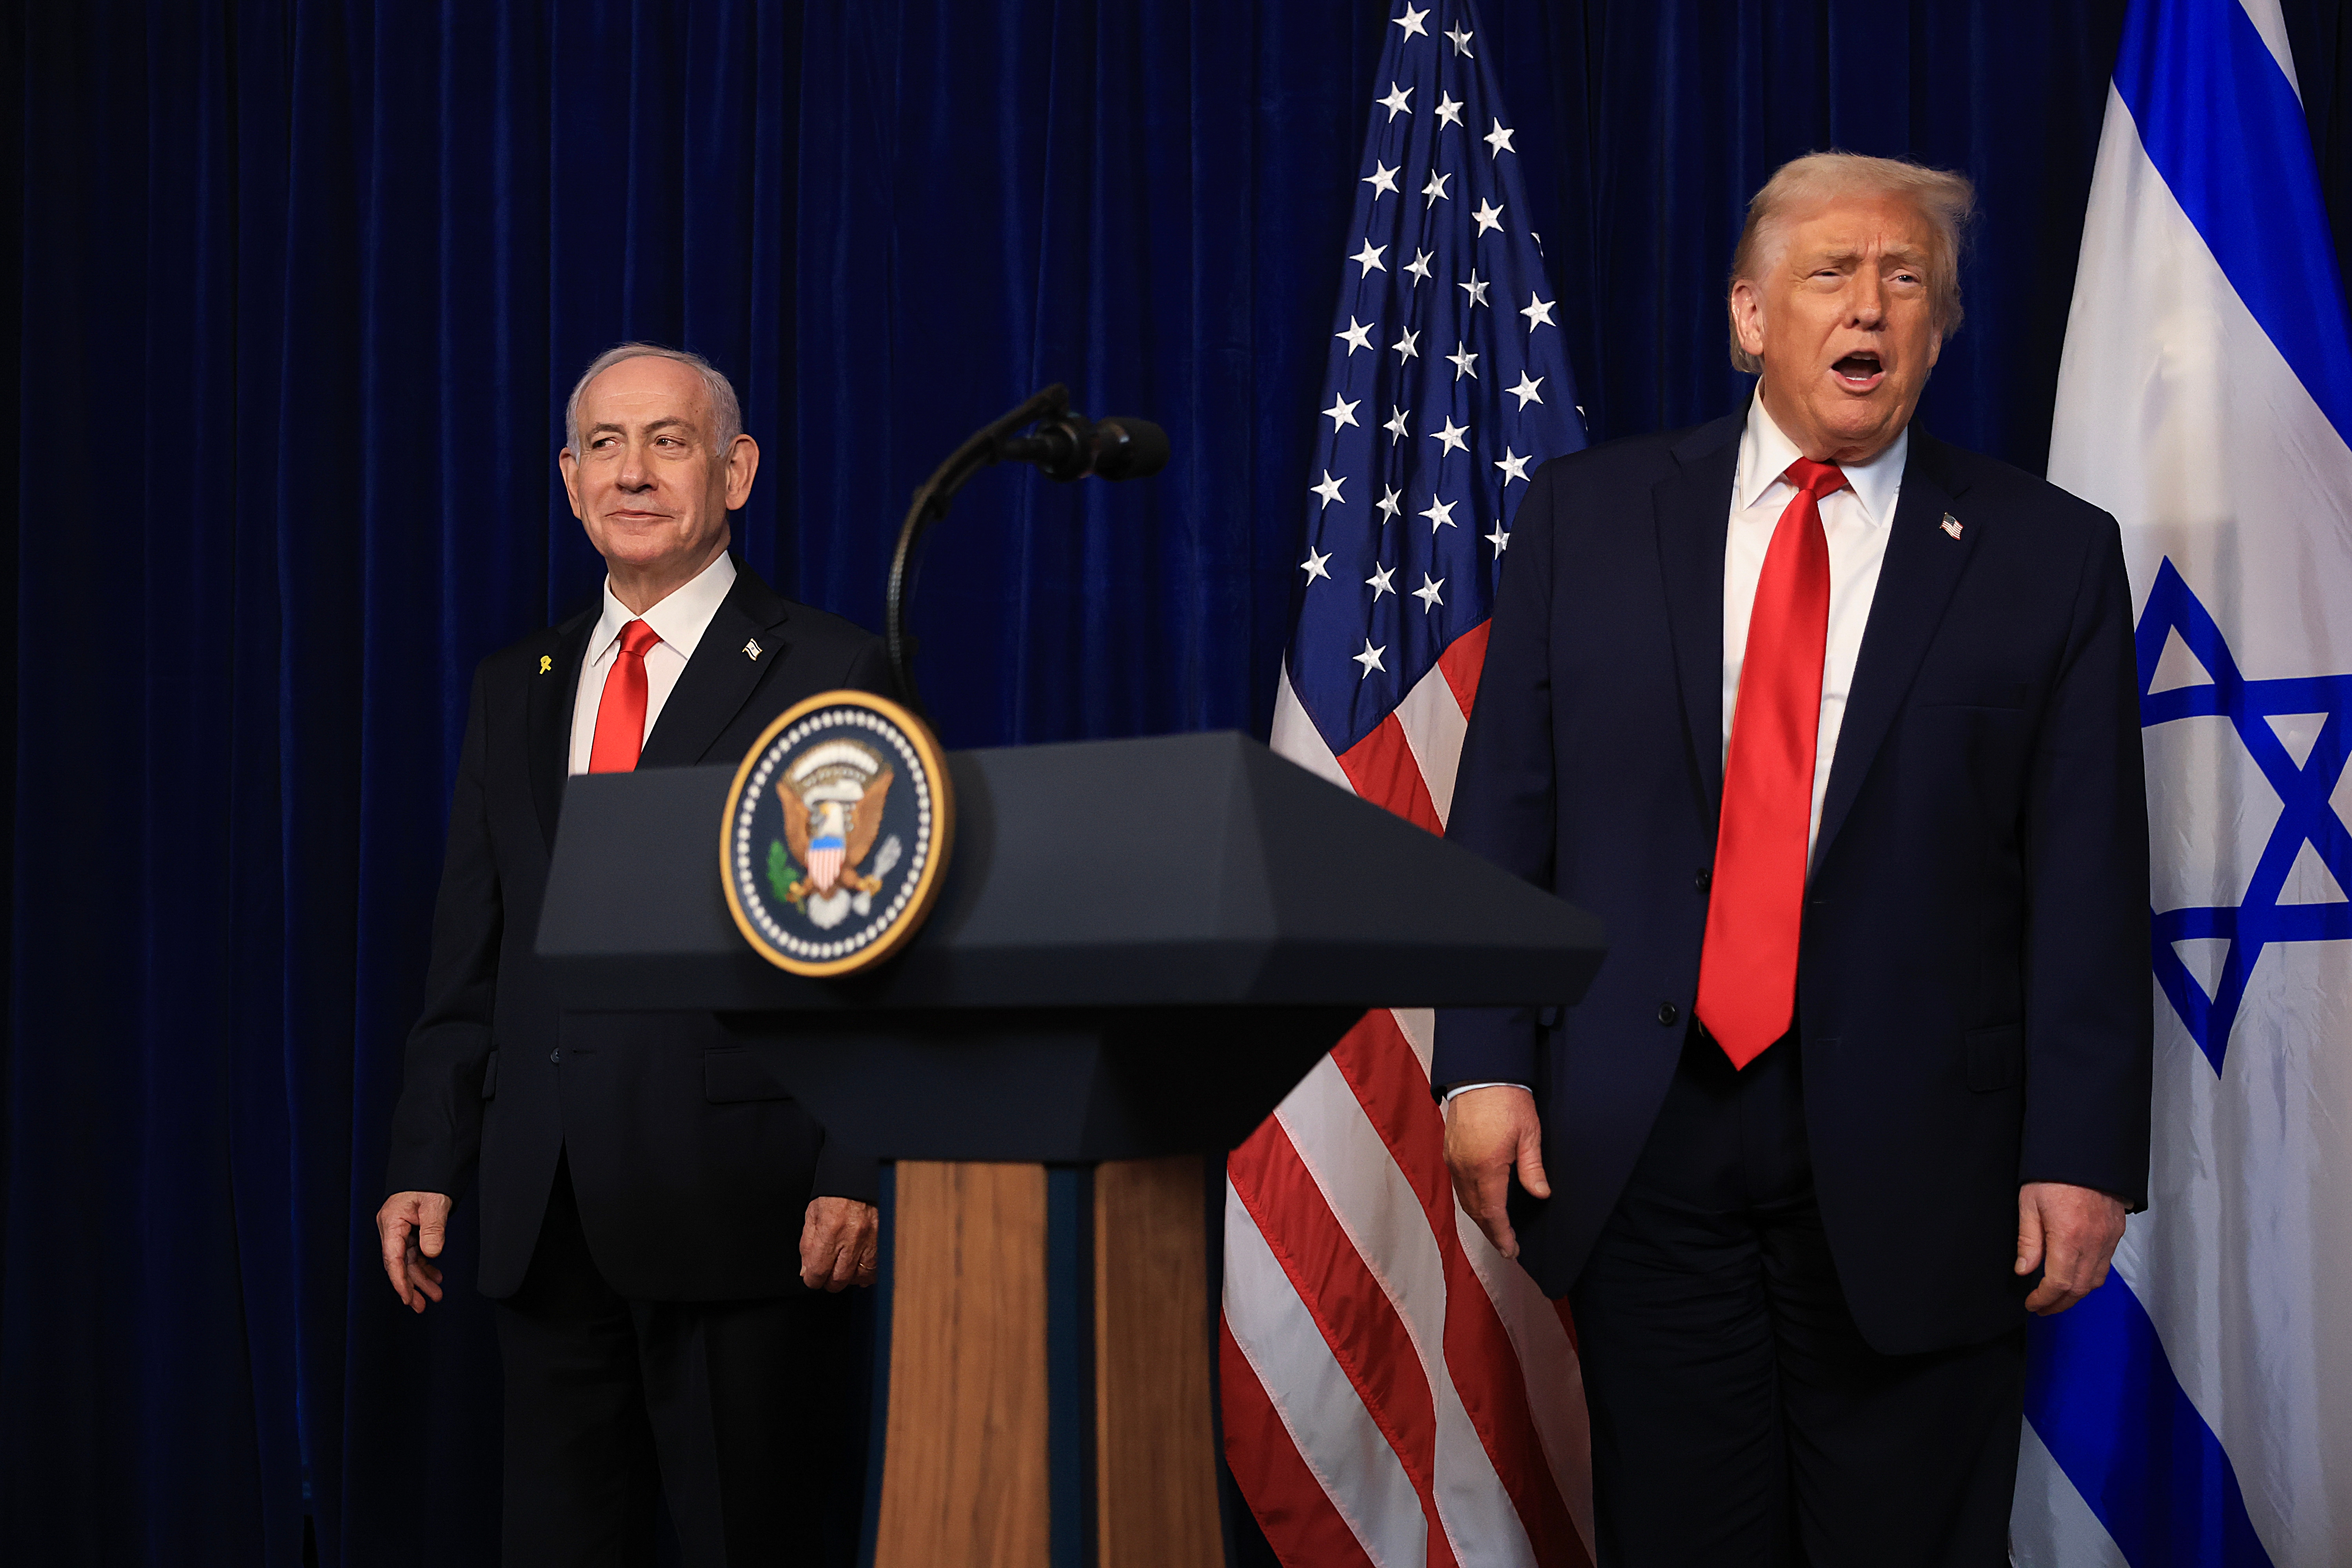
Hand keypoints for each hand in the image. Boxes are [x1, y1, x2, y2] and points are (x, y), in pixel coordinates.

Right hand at [377, 1191, 452, 1312]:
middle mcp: (392, 1229)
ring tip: (435, 1295)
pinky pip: (414, 1252)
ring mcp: (400, 1230)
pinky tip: (435, 1275)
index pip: (392, 1258)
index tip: (407, 1297)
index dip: (399, 1281)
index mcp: (392, 1222)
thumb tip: (431, 1254)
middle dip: (412, 1285)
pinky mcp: (410, 1230)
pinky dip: (424, 1265)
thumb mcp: (434, 1203)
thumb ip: (433, 1229)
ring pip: (408, 1261)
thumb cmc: (429, 1181)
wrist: (431, 1165)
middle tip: (422, 1305)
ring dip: (421, 1278)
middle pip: (399, 1263)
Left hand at [800, 1196, 879, 1291]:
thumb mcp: (812, 1216)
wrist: (859, 1177)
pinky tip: (860, 1268)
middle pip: (839, 1279)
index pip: (818, 1272)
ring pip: (860, 1277)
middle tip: (826, 1274)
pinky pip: (877, 1268)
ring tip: (843, 1269)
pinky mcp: (883, 1239)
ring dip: (850, 1278)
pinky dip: (868, 1273)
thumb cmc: (835, 1194)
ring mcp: (871, 1240)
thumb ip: (807, 1246)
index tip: (812, 1277)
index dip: (812, 1280)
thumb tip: (807, 1271)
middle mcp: (852, 1237)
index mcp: (830, 1230)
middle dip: (829, 1282)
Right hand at [1442, 1086, 1549, 1259]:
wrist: (1480, 1074)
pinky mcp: (1449, 1150)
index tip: (1511, 1250)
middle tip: (1506, 1247)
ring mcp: (1453, 1159)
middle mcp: (1464, 1167)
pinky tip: (1480, 1203)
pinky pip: (1458, 1185)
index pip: (1492, 1212)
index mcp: (1486, 1167)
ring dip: (1479, 1218)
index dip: (1502, 1235)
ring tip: (1495, 1230)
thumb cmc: (1508, 1100)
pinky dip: (1469, 1200)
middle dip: (1491, 1232)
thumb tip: (1541, 1195)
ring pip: (1464, 1199)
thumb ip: (1532, 1168)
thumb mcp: (1529, 1134)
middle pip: (1476, 1211)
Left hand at [2016, 1181, 2126, 1313]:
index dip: (2045, 1299)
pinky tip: (2075, 1275)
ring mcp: (2109, 1238)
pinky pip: (2106, 1264)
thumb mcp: (2029, 1204)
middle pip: (2080, 1288)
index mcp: (2069, 1237)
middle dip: (2061, 1303)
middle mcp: (2094, 1243)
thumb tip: (2024, 1272)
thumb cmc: (2052, 1174)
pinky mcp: (2116, 1231)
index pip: (2059, 1283)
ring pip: (2096, 1280)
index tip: (2032, 1304)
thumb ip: (2028, 1241)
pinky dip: (2090, 1277)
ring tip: (2057, 1297)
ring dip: (2077, 1293)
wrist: (2085, 1151)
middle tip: (2042, 1308)